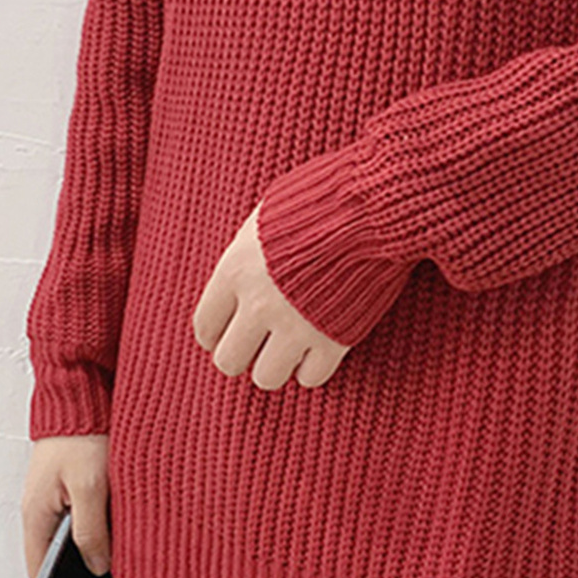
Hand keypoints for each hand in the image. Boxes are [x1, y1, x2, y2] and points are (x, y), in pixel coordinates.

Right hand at [21, 433, 109, 577]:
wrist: (81, 394)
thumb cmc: (80, 434)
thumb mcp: (89, 488)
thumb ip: (91, 531)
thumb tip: (98, 567)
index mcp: (35, 515)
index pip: (37, 570)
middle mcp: (39, 509)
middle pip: (57, 556)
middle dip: (80, 569)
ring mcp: (54, 497)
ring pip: (73, 535)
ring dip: (94, 542)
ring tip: (119, 551)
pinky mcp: (70, 485)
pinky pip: (82, 515)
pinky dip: (99, 521)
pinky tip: (120, 522)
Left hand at [192, 202, 351, 390]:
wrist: (372, 206)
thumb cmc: (322, 200)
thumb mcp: (267, 216)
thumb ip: (248, 253)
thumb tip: (243, 275)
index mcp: (235, 270)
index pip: (205, 326)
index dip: (215, 335)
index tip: (226, 334)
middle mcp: (258, 304)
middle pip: (229, 361)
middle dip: (243, 354)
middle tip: (259, 344)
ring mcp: (295, 325)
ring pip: (267, 378)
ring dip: (277, 365)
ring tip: (289, 349)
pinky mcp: (333, 339)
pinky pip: (311, 378)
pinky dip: (314, 367)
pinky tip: (319, 348)